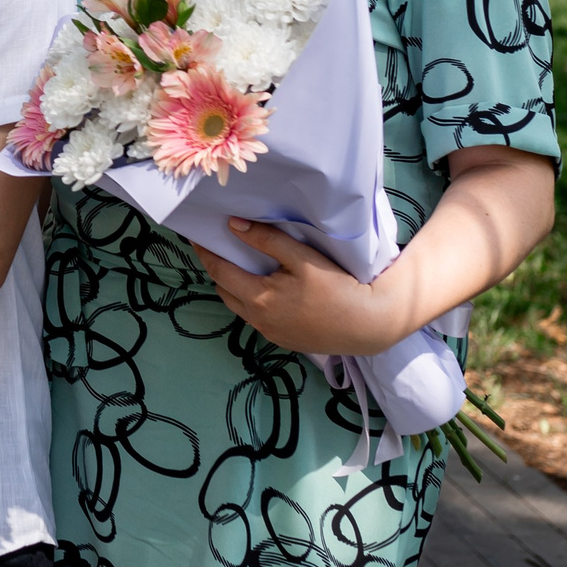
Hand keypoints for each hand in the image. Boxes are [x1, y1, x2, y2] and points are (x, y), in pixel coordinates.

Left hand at [193, 219, 417, 356]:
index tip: (196, 235)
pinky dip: (251, 301)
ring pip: (239, 306)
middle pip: (224, 290)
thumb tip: (234, 224)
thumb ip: (267, 240)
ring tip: (238, 264)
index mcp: (259, 299)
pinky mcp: (284, 341)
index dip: (205, 251)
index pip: (219, 270)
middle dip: (217, 268)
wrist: (370, 325)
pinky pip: (256, 318)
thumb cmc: (338, 288)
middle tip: (217, 246)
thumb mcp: (303, 258)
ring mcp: (271, 333)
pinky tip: (263, 287)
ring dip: (234, 286)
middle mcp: (259, 320)